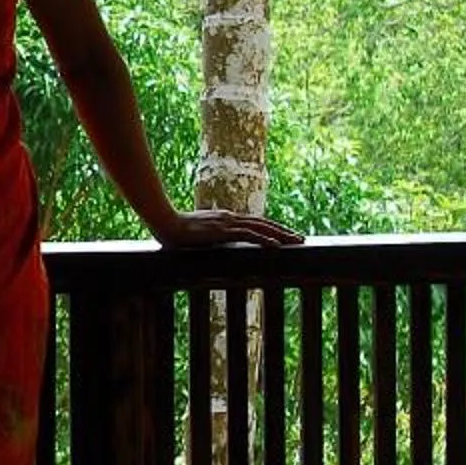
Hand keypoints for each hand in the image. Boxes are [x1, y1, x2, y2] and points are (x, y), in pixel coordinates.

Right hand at [152, 207, 302, 248]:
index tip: (286, 235)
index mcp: (225, 219)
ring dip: (281, 235)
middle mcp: (230, 218)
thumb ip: (207, 238)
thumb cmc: (174, 231)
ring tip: (296, 242)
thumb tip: (209, 246)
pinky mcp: (222, 232)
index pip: (254, 223)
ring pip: (261, 228)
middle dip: (284, 231)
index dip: (272, 228)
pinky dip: (264, 240)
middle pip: (263, 223)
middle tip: (301, 239)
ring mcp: (227, 223)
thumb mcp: (196, 235)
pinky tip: (276, 246)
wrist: (164, 222)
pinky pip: (248, 235)